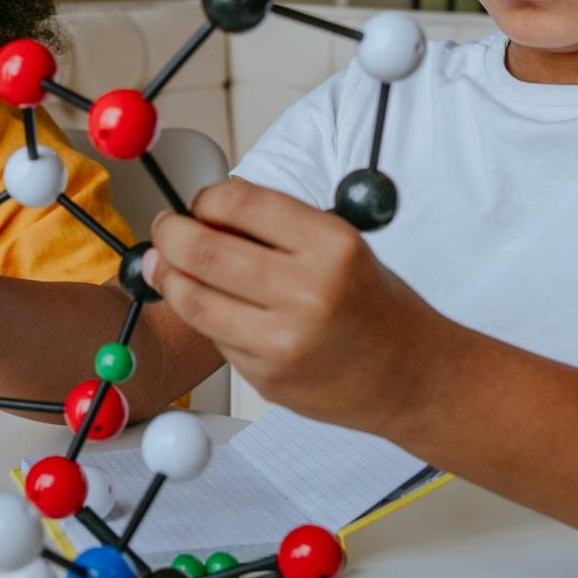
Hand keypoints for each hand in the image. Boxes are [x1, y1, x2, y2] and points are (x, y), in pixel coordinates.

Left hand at [147, 178, 447, 436]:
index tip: (197, 203)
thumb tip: (202, 214)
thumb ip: (277, 229)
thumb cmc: (375, 306)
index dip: (206, 199)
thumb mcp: (340, 248)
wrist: (413, 377)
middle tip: (165, 229)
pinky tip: (223, 311)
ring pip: (196, 300)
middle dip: (171, 233)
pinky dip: (209, 319)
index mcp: (332, 246)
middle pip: (204, 251)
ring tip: (167, 266)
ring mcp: (284, 342)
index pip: (241, 203)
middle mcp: (308, 293)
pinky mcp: (268, 378)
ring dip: (171, 277)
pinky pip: (216, 339)